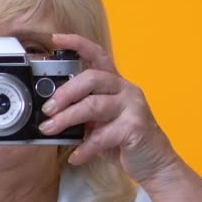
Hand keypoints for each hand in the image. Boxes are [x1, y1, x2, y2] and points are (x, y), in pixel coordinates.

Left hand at [38, 33, 179, 184]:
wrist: (155, 163)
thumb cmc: (123, 141)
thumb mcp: (100, 122)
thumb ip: (81, 112)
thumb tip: (49, 111)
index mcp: (115, 84)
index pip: (97, 55)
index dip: (77, 43)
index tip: (55, 39)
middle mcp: (126, 90)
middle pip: (92, 78)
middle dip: (65, 92)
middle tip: (47, 108)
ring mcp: (133, 107)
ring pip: (94, 105)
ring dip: (67, 118)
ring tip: (50, 130)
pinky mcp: (135, 128)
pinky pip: (103, 135)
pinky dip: (85, 147)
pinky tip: (76, 156)